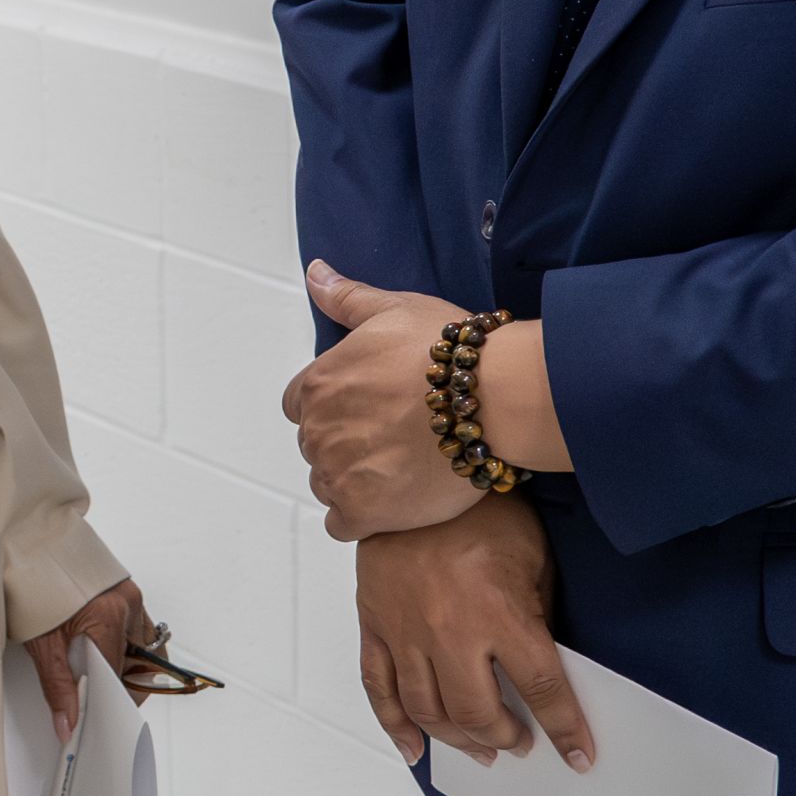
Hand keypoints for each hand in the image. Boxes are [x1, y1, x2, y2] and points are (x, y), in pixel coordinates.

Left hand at [23, 577, 154, 743]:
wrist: (25, 545)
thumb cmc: (29, 586)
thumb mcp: (40, 643)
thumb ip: (57, 687)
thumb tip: (69, 724)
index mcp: (108, 615)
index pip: (120, 675)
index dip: (108, 700)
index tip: (97, 716)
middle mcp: (127, 603)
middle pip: (138, 664)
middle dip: (121, 685)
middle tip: (97, 698)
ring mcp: (130, 594)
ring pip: (144, 647)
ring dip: (126, 665)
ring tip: (98, 674)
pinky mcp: (126, 591)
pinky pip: (138, 629)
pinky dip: (125, 645)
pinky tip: (102, 651)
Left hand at [283, 265, 486, 539]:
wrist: (494, 398)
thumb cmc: (448, 350)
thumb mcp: (394, 309)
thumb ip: (347, 298)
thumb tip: (314, 272)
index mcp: (317, 385)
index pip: (300, 405)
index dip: (335, 407)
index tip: (369, 408)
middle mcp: (317, 430)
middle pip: (317, 445)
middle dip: (346, 442)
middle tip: (394, 438)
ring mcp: (338, 473)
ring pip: (328, 484)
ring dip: (354, 480)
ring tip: (400, 469)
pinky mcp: (363, 512)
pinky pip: (342, 524)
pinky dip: (360, 518)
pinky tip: (392, 503)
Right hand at [354, 492, 588, 770]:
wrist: (419, 468)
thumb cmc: (485, 510)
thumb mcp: (534, 558)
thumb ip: (536, 614)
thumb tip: (536, 664)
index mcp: (500, 613)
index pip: (541, 688)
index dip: (564, 730)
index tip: (578, 757)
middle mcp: (451, 631)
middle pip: (477, 712)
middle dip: (504, 738)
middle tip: (519, 743)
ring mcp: (406, 631)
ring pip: (429, 710)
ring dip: (459, 739)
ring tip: (480, 748)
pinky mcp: (375, 624)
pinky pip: (379, 687)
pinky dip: (396, 726)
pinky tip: (416, 749)